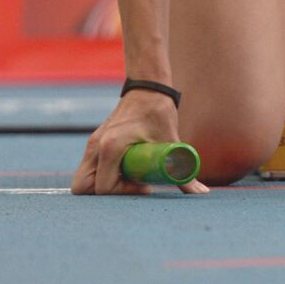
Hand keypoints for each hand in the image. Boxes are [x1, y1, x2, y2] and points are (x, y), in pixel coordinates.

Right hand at [70, 90, 208, 195]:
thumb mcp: (172, 142)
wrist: (148, 88)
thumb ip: (184, 170)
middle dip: (108, 194)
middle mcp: (95, 147)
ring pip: (83, 179)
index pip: (104, 187)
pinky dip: (103, 175)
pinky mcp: (94, 144)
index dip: (125, 193)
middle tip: (133, 185)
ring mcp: (92, 146)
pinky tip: (126, 168)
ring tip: (130, 177)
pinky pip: (89, 169)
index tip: (146, 185)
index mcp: (110, 147)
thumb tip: (201, 192)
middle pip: (84, 188)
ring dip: (104, 185)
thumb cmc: (159, 112)